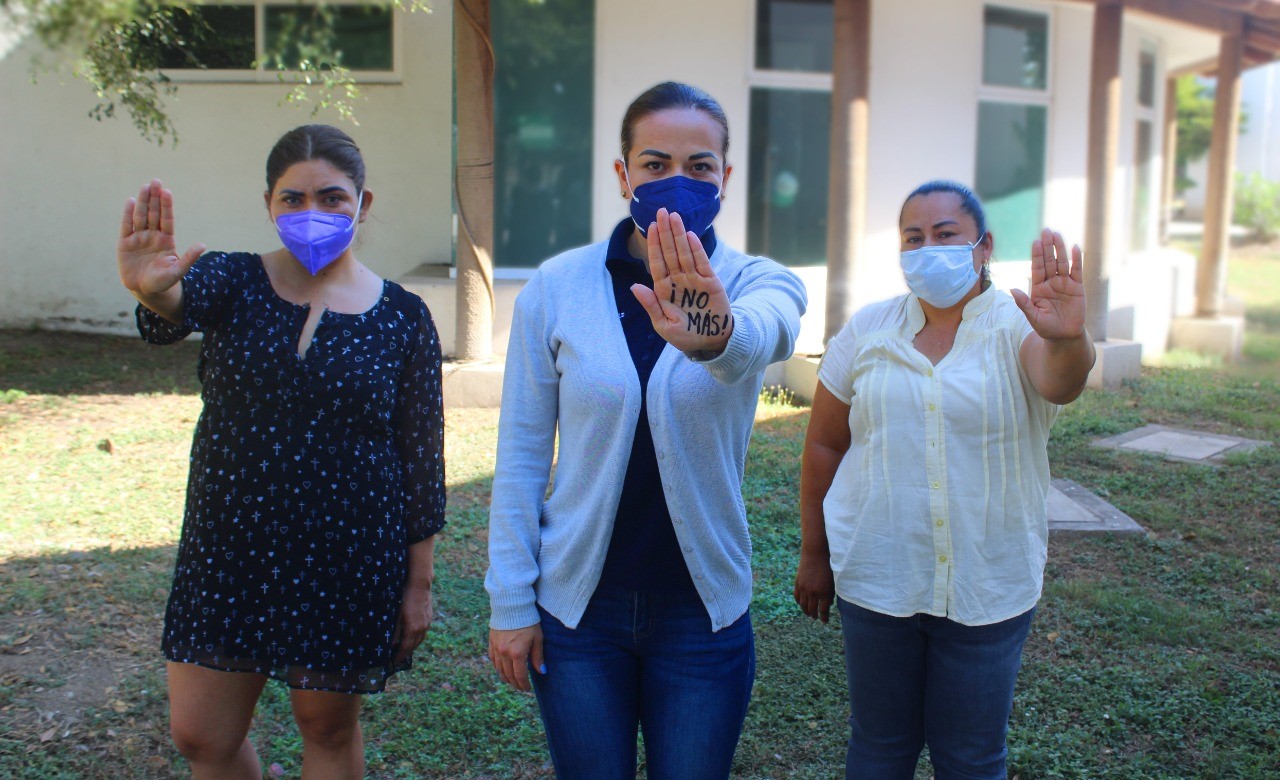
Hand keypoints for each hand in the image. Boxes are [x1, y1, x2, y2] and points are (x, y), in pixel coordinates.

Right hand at [117, 179, 205, 295]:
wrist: (145, 290)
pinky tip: (130, 201)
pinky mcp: (125, 243)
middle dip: (155, 198)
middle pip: (154, 213)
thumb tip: (203, 245)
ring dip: (142, 201)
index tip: (167, 192)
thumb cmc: (164, 282)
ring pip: (140, 216)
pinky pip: (126, 226)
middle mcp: (153, 235)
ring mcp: (139, 238)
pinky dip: (127, 214)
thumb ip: (189, 258)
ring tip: (145, 186)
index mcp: (166, 240)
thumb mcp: (178, 270)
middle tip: (156, 181)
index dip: (167, 206)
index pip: (167, 219)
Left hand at [392, 582, 432, 663]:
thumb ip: (395, 631)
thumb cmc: (405, 599)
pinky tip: (413, 637)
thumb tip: (391, 644)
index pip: (406, 647)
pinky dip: (418, 638)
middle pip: (414, 646)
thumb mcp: (397, 615)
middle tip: (399, 657)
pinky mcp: (429, 618)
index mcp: (412, 629)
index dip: (400, 655)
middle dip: (406, 653)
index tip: (394, 660)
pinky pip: (424, 633)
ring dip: (413, 646)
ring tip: (406, 649)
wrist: (420, 586)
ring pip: (421, 640)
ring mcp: (427, 623)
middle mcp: (422, 628)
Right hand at [489, 624, 543, 691]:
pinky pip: (493, 659)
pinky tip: (501, 670)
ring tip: (511, 681)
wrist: (512, 605)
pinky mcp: (491, 642)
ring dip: (505, 677)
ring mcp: (496, 648)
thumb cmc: (528, 621)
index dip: (524, 684)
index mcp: (517, 653)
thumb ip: (538, 656)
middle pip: (508, 675)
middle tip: (520, 687)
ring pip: (499, 669)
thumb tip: (541, 672)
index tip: (527, 688)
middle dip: (515, 683)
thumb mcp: (537, 638)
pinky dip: (497, 667)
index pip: (520, 675)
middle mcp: (505, 653)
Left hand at [631, 208, 733, 355]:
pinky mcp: (710, 282)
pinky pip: (702, 262)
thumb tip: (634, 286)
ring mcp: (695, 279)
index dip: (655, 244)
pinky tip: (690, 235)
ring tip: (674, 216)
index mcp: (664, 289)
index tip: (651, 226)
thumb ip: (651, 305)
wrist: (711, 342)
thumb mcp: (663, 325)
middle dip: (666, 231)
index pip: (657, 262)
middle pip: (670, 252)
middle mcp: (678, 280)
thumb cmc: (685, 335)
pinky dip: (696, 249)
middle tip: (662, 210)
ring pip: (685, 252)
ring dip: (679, 234)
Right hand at [793, 551, 835, 622]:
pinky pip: (797, 596)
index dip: (824, 618)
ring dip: (806, 611)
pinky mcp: (798, 583)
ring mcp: (804, 588)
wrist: (816, 554)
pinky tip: (802, 604)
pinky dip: (799, 602)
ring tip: (809, 613)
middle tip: (816, 617)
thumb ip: (830, 594)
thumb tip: (828, 605)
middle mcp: (813, 592)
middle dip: (814, 615)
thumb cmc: (828, 567)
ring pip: (803, 605)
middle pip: (812, 610)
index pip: (823, 611)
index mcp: (824, 593)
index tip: (824, 622)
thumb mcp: (832, 582)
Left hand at [1011, 228, 1085, 340]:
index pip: (1037, 268)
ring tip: (1057, 235)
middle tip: (1046, 231)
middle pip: (1049, 261)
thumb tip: (1012, 289)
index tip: (1035, 242)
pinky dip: (1076, 260)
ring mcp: (1064, 283)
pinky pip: (1076, 271)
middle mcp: (1051, 282)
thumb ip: (1024, 303)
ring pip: (1062, 263)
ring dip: (1060, 249)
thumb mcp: (1033, 317)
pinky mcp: (1077, 287)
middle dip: (1048, 247)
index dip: (1037, 256)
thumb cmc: (1046, 327)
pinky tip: (1076, 247)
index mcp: (1038, 288)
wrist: (1064, 335)